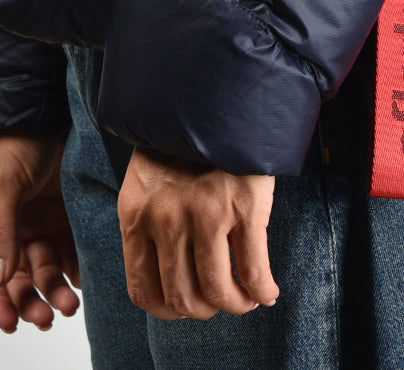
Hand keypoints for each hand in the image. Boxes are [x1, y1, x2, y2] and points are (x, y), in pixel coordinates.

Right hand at [0, 133, 81, 333]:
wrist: (50, 105)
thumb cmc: (17, 137)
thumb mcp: (4, 182)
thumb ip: (3, 230)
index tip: (9, 322)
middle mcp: (6, 223)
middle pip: (13, 274)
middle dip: (28, 299)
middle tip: (45, 318)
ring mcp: (34, 219)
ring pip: (41, 266)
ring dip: (52, 287)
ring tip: (69, 304)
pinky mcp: (60, 213)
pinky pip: (65, 248)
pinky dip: (73, 266)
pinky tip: (81, 279)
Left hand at [118, 144, 279, 319]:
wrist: (217, 94)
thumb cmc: (183, 139)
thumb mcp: (148, 179)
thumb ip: (150, 223)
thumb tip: (169, 276)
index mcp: (137, 213)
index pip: (143, 289)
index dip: (168, 309)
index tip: (187, 306)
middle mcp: (167, 219)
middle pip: (182, 298)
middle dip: (204, 309)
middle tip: (220, 300)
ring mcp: (206, 214)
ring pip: (217, 292)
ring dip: (235, 304)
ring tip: (245, 297)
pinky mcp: (244, 207)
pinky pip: (253, 271)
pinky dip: (262, 290)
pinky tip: (267, 291)